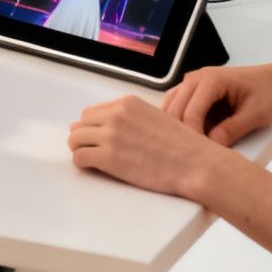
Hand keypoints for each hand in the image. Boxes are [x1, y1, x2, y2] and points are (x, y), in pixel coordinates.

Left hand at [68, 95, 224, 199]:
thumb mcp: (154, 117)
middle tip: (94, 151)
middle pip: (81, 124)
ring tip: (94, 161)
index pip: (92, 112)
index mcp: (127, 103)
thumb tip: (104, 124)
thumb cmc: (182, 145)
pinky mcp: (109, 157)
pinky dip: (83, 163)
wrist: (195, 164)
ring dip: (81, 150)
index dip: (92, 127)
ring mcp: (111, 135)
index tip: (97, 138)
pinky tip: (94, 168)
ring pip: (75, 140)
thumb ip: (129, 118)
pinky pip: (80, 157)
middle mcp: (116, 115)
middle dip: (84, 138)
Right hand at [162, 63, 271, 146]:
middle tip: (195, 155)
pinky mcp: (192, 92)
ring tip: (192, 146)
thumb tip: (213, 145)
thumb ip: (233, 129)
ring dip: (178, 128)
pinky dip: (181, 124)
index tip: (202, 154)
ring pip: (170, 109)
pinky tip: (194, 137)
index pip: (190, 111)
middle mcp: (196, 78)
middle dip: (182, 134)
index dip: (193, 135)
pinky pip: (177, 108)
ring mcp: (191, 84)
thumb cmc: (268, 93)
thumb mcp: (256, 114)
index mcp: (211, 80)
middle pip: (174, 110)